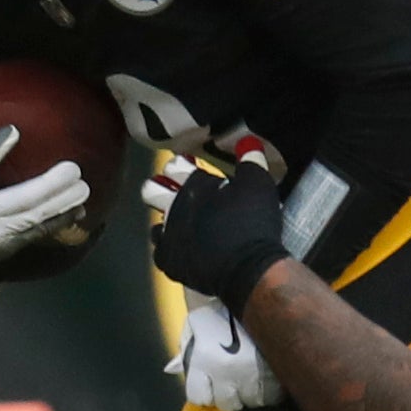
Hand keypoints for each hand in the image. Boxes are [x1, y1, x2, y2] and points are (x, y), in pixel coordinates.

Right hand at [0, 101, 90, 274]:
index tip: (15, 130)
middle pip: (21, 199)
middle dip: (50, 185)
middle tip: (74, 168)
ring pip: (36, 216)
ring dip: (63, 202)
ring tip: (84, 187)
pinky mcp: (10, 244)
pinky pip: (40, 231)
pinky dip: (61, 220)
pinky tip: (80, 209)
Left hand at [147, 156, 292, 306]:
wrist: (248, 268)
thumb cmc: (253, 222)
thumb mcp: (259, 185)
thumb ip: (250, 161)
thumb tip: (246, 141)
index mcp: (194, 185)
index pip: (176, 167)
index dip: (181, 166)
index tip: (187, 168)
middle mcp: (174, 206)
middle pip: (151, 190)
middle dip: (159, 189)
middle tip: (173, 194)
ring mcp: (169, 235)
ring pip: (155, 224)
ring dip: (167, 223)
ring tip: (184, 228)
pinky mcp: (169, 261)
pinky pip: (162, 252)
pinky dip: (173, 250)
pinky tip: (184, 251)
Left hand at [169, 295, 286, 410]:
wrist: (245, 279)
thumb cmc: (216, 304)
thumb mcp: (193, 325)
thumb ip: (185, 349)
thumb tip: (173, 369)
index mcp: (202, 359)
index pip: (200, 397)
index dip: (206, 392)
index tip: (212, 386)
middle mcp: (226, 368)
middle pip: (228, 403)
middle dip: (231, 395)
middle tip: (236, 382)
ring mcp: (254, 368)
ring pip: (255, 401)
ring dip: (254, 393)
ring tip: (255, 379)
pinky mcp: (278, 365)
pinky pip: (277, 393)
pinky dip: (274, 389)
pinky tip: (271, 377)